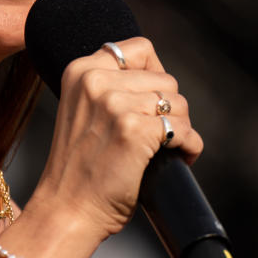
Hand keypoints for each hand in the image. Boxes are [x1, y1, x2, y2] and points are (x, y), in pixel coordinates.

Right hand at [33, 37, 202, 240]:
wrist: (67, 209)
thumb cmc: (80, 167)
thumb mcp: (83, 110)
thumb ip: (110, 87)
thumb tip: (160, 80)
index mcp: (81, 71)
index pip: (139, 48)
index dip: (156, 73)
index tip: (152, 101)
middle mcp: (96, 81)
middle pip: (165, 79)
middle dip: (170, 109)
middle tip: (160, 135)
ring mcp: (114, 104)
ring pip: (178, 103)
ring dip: (181, 129)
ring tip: (166, 149)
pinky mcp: (134, 130)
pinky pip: (183, 130)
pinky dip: (189, 146)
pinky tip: (179, 159)